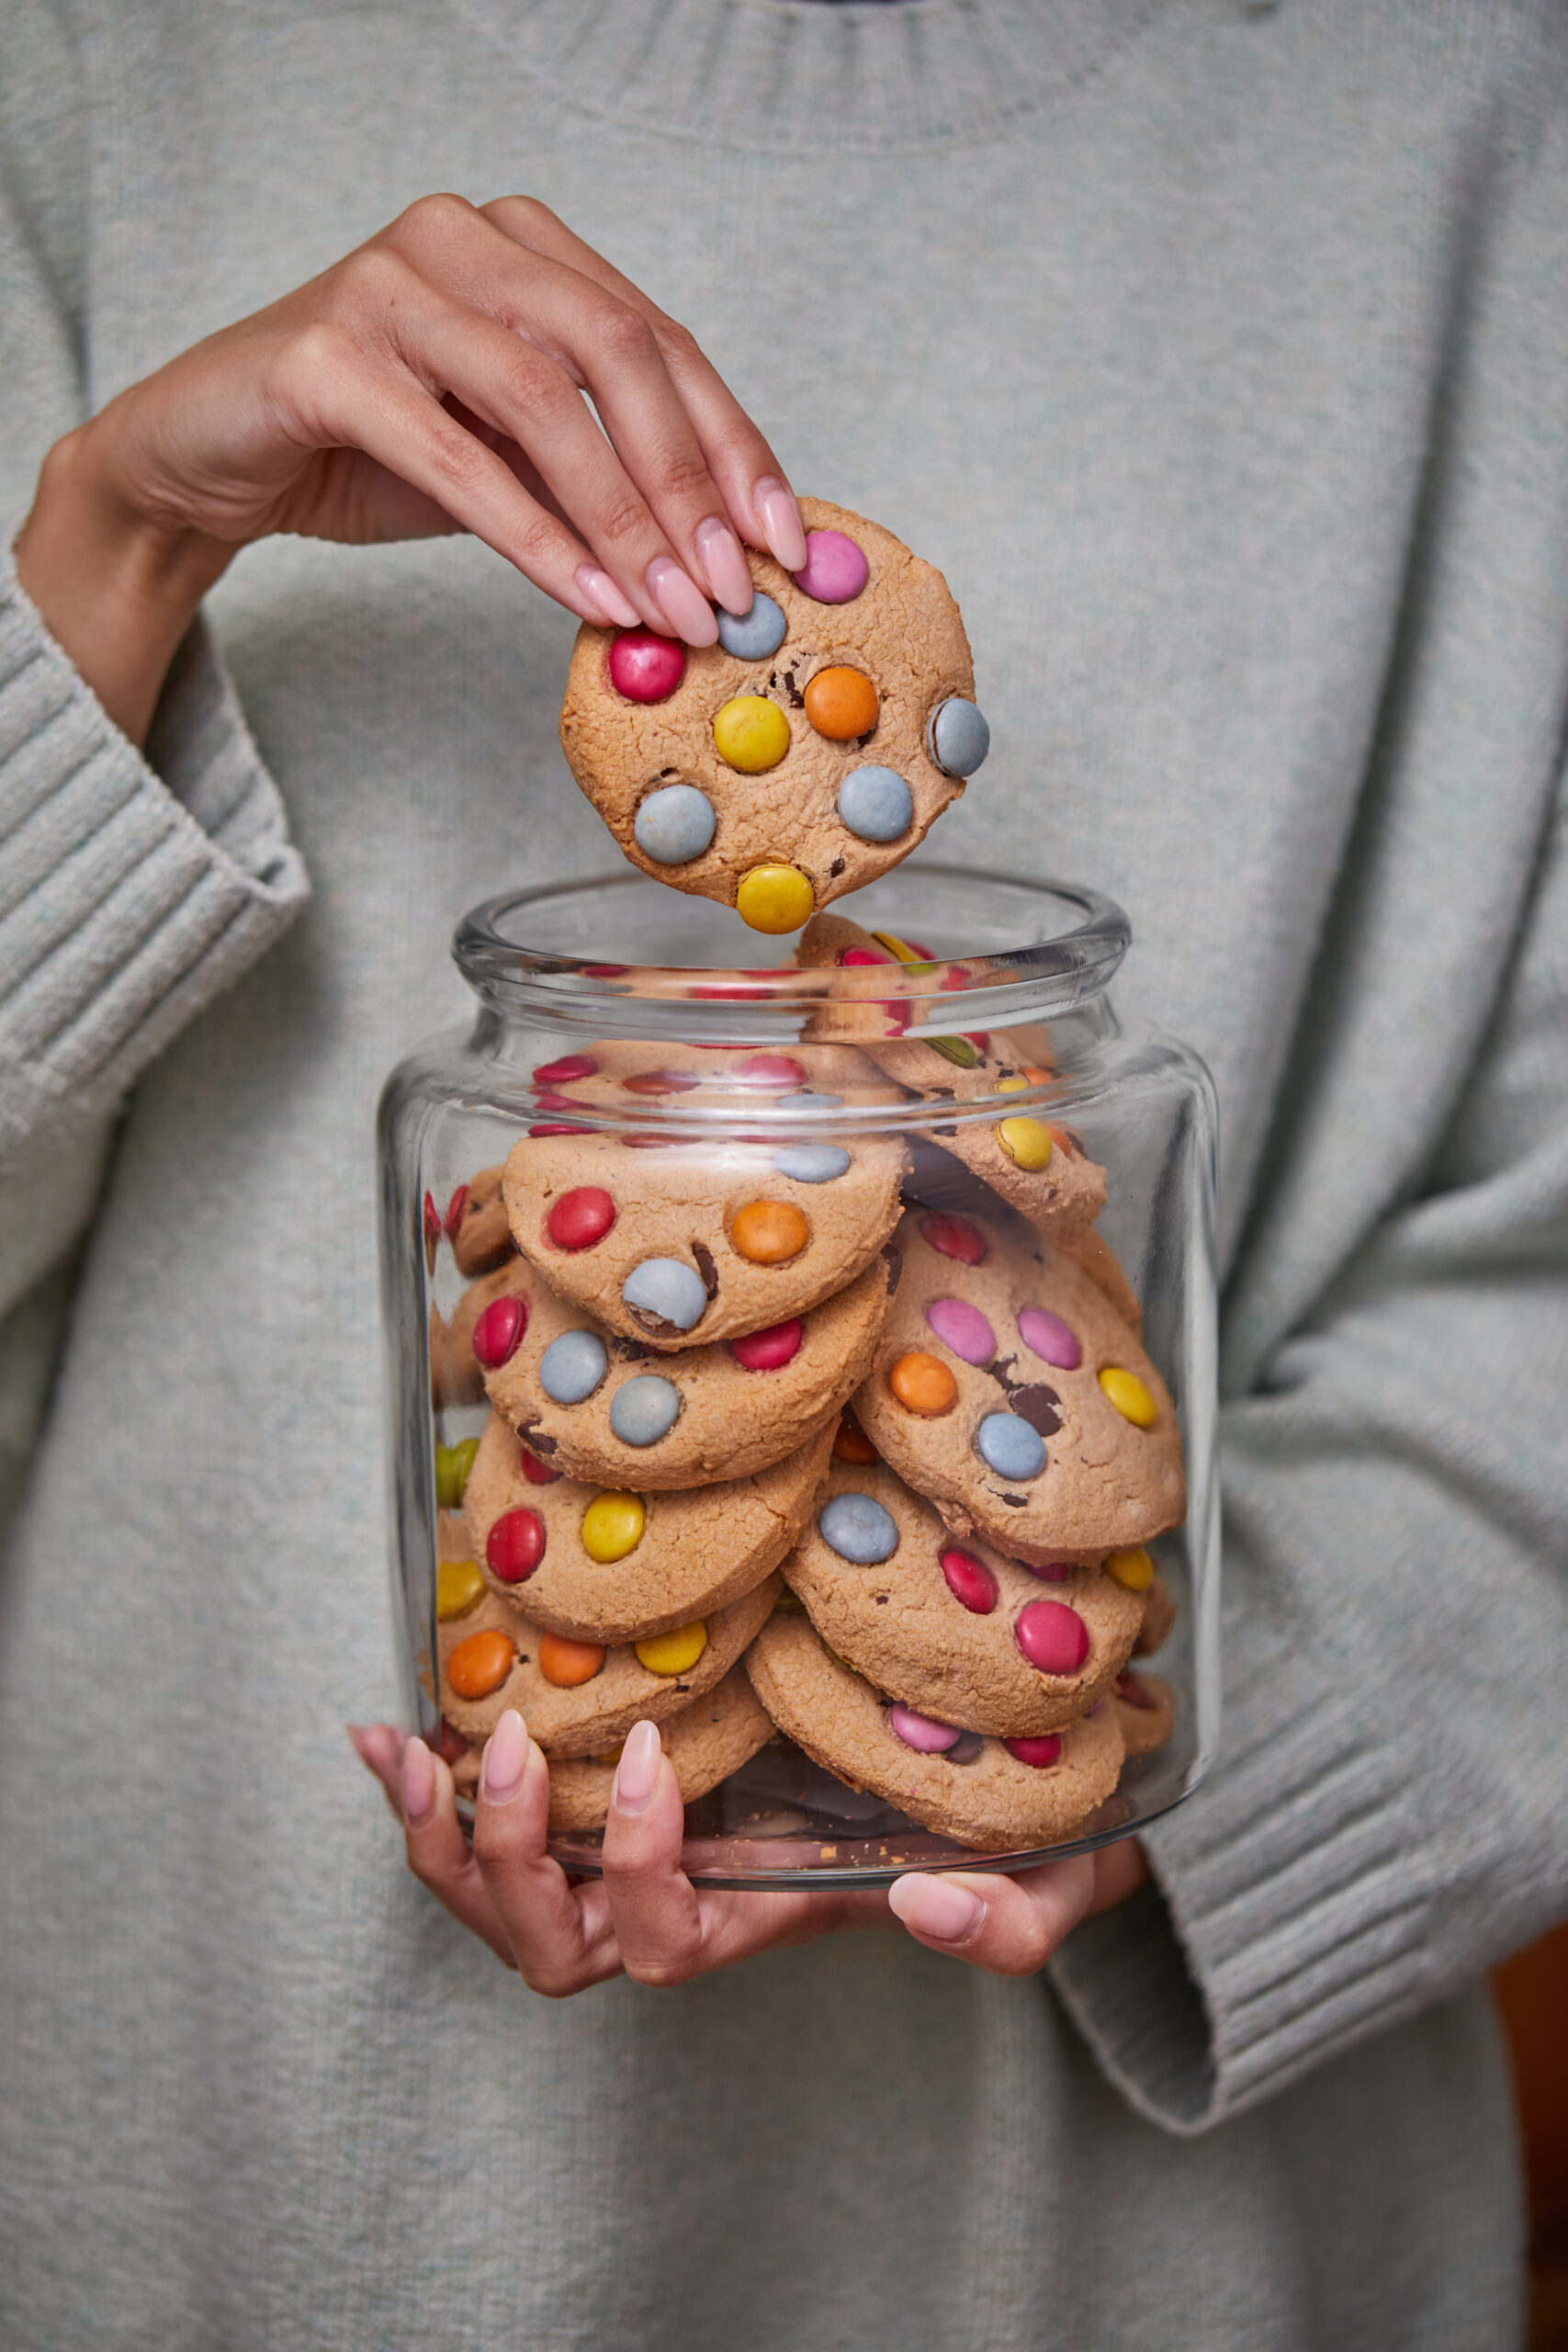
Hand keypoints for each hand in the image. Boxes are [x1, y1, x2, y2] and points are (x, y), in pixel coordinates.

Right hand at [14, 192, 806, 742]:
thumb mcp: (511, 458)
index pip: (661, 340)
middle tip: (731, 590)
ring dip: (622, 520)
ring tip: (666, 611)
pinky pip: (457, 455)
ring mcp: (386, 285)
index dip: (733, 445)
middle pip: (617, 352)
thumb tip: (720, 561)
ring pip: (544, 399)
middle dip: (688, 483)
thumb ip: (600, 478)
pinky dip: (534, 536)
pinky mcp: (323, 356)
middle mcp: (460, 240)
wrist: (208, 458)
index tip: (785, 542)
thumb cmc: (368, 450)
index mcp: (523, 248)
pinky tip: (585, 598)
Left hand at [349, 1711, 1147, 1993]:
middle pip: (549, 1942)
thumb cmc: (1015, 1842)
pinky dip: (427, 1787)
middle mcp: (682, 1900)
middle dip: (505, 1856)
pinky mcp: (608, 1790)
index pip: (665, 1938)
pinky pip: (490, 1827)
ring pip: (501, 1903)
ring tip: (408, 1748)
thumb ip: (1009, 1923)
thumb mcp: (1046, 1885)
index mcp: (759, 1913)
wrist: (1002, 1797)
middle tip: (507, 1746)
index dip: (632, 1863)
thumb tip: (924, 1906)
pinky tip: (387, 1730)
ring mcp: (634, 1855)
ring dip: (440, 1834)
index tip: (648, 1752)